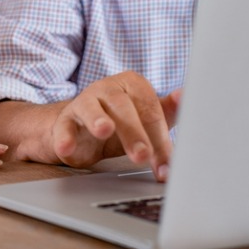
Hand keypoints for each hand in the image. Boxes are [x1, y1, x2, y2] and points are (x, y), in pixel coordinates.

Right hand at [51, 73, 180, 180]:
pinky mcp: (65, 119)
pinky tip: (66, 148)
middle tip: (143, 156)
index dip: (160, 137)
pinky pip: (64, 126)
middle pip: (123, 107)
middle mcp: (107, 88)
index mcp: (133, 84)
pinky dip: (64, 137)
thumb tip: (185, 97)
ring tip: (104, 130)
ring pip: (91, 108)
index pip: (150, 108)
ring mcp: (84, 101)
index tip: (167, 164)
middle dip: (135, 133)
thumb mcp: (146, 119)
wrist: (82, 131)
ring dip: (98, 119)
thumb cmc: (121, 122)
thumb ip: (167, 111)